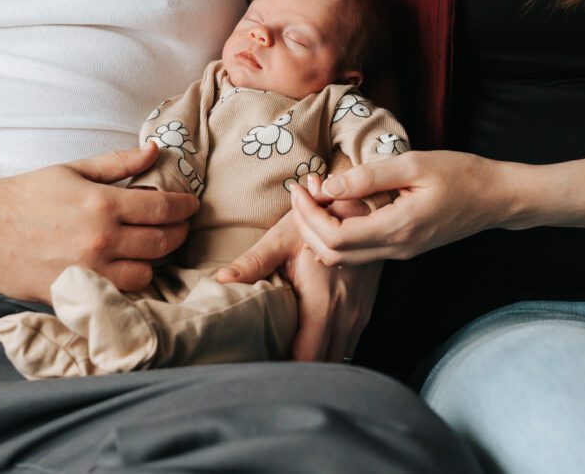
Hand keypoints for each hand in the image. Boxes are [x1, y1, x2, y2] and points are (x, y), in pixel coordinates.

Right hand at [0, 143, 198, 301]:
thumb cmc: (24, 196)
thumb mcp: (72, 170)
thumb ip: (117, 163)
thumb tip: (154, 150)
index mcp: (103, 205)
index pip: (163, 210)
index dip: (184, 207)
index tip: (191, 206)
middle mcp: (101, 241)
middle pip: (163, 244)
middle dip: (178, 234)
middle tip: (179, 227)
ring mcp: (89, 272)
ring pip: (146, 274)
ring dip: (154, 261)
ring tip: (149, 249)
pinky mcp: (76, 294)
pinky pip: (118, 294)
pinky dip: (128, 283)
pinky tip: (126, 269)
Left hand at [216, 196, 382, 361]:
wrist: (359, 209)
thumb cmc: (316, 221)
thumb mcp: (280, 239)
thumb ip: (251, 264)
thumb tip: (220, 281)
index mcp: (323, 303)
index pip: (307, 358)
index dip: (286, 371)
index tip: (263, 373)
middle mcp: (346, 315)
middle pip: (324, 366)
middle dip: (299, 374)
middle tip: (270, 371)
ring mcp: (359, 315)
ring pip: (339, 357)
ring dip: (317, 364)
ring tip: (287, 362)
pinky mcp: (364, 311)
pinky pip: (348, 344)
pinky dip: (330, 351)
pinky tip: (309, 346)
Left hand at [289, 150, 511, 265]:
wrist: (497, 197)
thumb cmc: (461, 174)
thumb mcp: (414, 164)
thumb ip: (369, 176)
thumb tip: (328, 185)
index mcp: (397, 228)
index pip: (334, 237)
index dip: (308, 215)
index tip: (300, 187)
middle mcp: (395, 248)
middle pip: (331, 254)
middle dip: (305, 225)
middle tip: (300, 192)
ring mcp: (399, 253)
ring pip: (342, 257)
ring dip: (318, 231)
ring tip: (313, 197)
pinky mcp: (402, 248)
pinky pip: (358, 251)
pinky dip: (336, 233)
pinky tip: (335, 206)